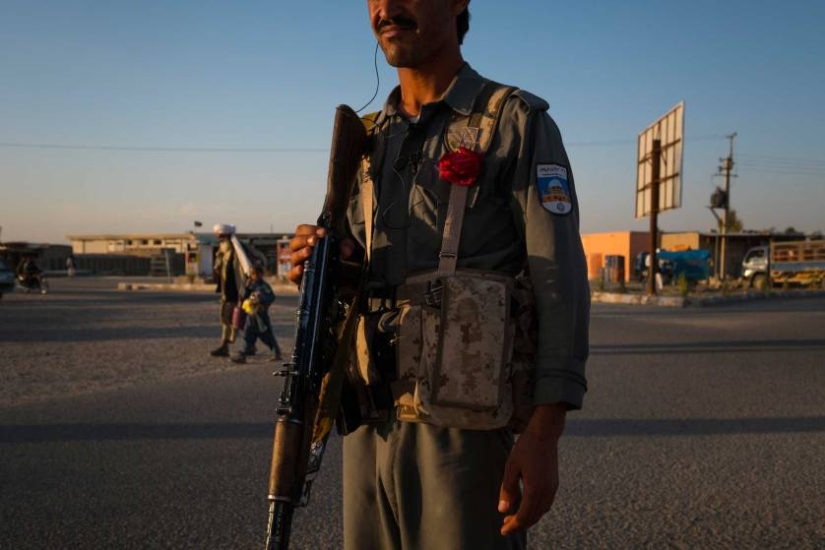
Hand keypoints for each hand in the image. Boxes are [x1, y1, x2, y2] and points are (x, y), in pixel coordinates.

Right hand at [286, 224, 356, 285]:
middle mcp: (299, 251)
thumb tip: (346, 248)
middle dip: (304, 239)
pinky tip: (301, 268)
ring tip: (309, 251)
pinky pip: (292, 275)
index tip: (323, 232)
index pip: (302, 230)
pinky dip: (295, 271)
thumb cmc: (334, 260)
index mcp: (307, 241)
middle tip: (315, 240)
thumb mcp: (343, 250)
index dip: (310, 229)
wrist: (336, 279)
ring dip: (301, 253)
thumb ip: (346, 246)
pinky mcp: (298, 279)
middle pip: (295, 242)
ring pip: (294, 257)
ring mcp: (298, 265)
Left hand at [498, 403, 566, 535]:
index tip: (503, 530)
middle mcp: (546, 491)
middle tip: (505, 526)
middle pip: (533, 517)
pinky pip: (546, 504)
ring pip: (540, 512)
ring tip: (514, 518)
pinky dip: (535, 510)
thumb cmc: (525, 448)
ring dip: (528, 518)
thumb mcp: (511, 467)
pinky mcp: (554, 484)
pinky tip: (526, 507)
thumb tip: (503, 511)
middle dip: (519, 525)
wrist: (545, 434)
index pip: (524, 516)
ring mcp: (552, 488)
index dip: (513, 526)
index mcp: (535, 489)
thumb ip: (507, 490)